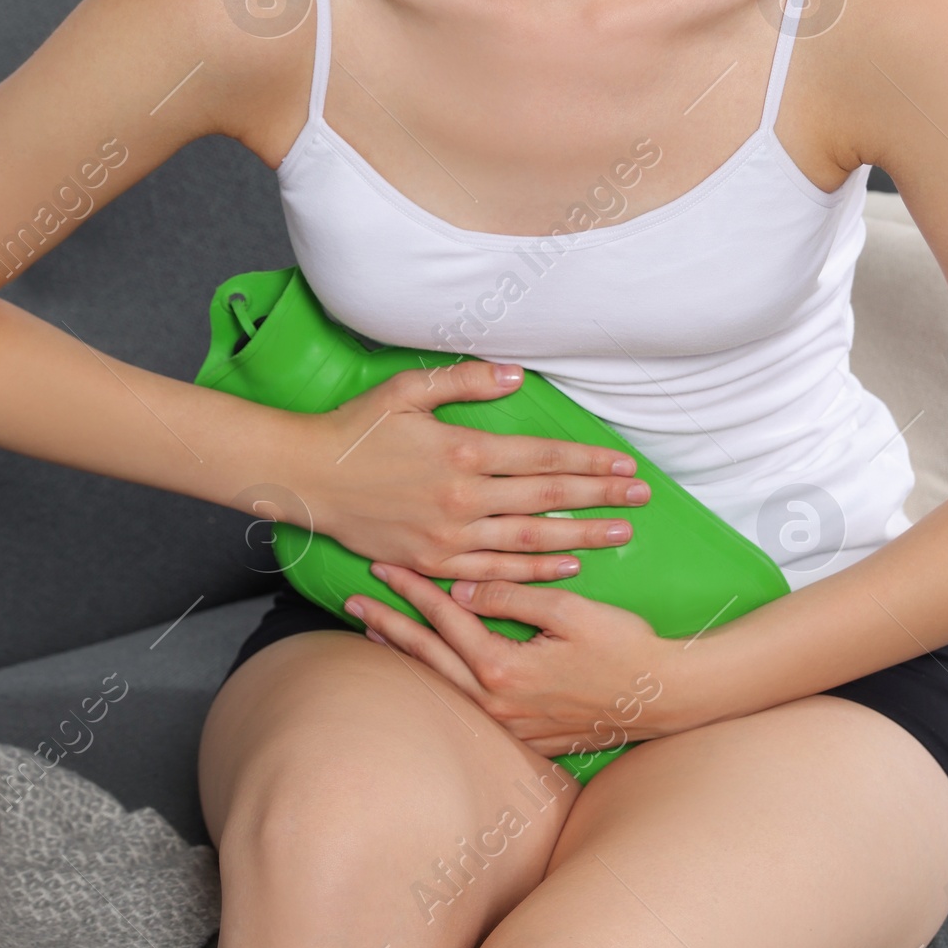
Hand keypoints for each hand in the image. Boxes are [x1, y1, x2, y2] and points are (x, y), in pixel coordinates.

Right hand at [278, 360, 651, 582]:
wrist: (306, 478)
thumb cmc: (356, 428)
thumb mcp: (406, 390)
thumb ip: (465, 381)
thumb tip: (517, 375)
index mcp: (461, 451)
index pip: (542, 458)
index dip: (588, 462)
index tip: (624, 465)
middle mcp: (461, 497)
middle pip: (547, 499)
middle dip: (600, 499)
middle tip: (642, 499)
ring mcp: (448, 536)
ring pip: (529, 539)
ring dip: (580, 538)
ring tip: (620, 535)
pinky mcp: (433, 562)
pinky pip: (495, 571)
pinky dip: (534, 570)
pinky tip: (566, 566)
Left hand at [346, 565, 669, 759]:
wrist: (666, 698)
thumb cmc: (625, 648)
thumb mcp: (571, 610)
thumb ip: (511, 598)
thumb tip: (462, 590)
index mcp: (503, 669)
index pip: (445, 621)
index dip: (413, 589)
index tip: (384, 566)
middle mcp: (497, 703)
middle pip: (429, 658)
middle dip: (390, 625)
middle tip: (354, 601)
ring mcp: (509, 725)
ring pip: (443, 685)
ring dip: (409, 656)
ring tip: (377, 634)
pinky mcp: (525, 734)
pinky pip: (469, 705)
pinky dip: (443, 682)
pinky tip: (431, 670)